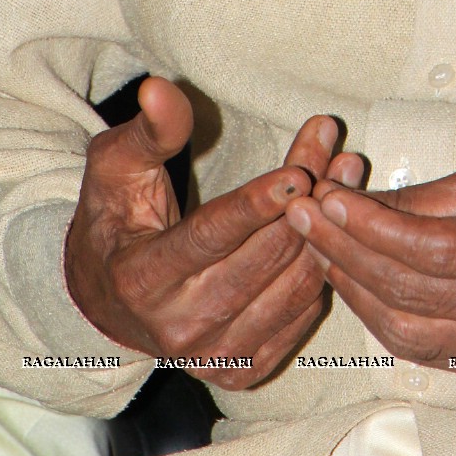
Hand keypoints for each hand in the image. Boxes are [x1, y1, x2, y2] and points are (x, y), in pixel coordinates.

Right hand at [64, 76, 337, 388]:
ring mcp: (212, 356)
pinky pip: (303, 314)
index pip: (210, 239)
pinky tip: (335, 221)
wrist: (109, 299)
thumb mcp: (117, 167)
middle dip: (306, 198)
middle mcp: (177, 329)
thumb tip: (159, 88)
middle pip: (262, 258)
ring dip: (328, 227)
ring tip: (346, 171)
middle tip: (335, 146)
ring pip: (292, 287)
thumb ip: (149, 129)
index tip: (299, 172)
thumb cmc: (115, 218)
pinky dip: (324, 266)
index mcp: (141, 280)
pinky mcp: (244, 367)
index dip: (256, 206)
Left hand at [286, 160, 455, 371]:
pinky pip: (424, 350)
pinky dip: (381, 318)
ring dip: (354, 290)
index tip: (330, 197)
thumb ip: (434, 196)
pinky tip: (356, 284)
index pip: (436, 248)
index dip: (375, 226)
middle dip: (348, 252)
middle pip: (413, 292)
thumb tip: (362, 202)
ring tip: (319, 247)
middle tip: (304, 215)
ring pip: (408, 333)